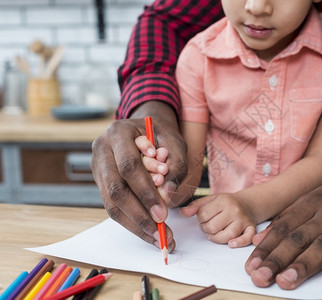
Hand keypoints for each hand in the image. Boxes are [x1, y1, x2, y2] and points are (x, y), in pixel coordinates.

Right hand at [91, 101, 187, 249]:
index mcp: (119, 132)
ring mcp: (97, 166)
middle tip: (161, 231)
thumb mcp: (176, 143)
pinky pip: (112, 207)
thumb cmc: (163, 136)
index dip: (145, 192)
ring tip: (158, 238)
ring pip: (111, 202)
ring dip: (136, 224)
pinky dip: (132, 222)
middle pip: (116, 188)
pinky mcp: (100, 182)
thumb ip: (176, 166)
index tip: (163, 213)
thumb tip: (168, 196)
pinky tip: (149, 233)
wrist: (146, 130)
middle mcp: (102, 148)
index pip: (129, 166)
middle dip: (140, 213)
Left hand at [181, 193, 256, 247]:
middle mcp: (234, 210)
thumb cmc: (227, 203)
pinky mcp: (251, 228)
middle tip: (208, 225)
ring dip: (217, 238)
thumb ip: (196, 206)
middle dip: (207, 229)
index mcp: (223, 201)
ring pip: (228, 235)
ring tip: (215, 233)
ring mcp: (243, 220)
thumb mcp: (211, 199)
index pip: (204, 214)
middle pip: (213, 227)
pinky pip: (246, 239)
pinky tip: (231, 243)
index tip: (203, 217)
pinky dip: (238, 243)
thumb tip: (183, 212)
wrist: (247, 203)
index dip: (200, 218)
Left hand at [245, 171, 321, 289]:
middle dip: (277, 258)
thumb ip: (289, 218)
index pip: (283, 226)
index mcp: (312, 201)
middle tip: (260, 277)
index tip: (250, 266)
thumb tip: (260, 239)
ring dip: (304, 264)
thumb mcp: (316, 200)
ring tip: (286, 281)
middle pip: (299, 237)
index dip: (266, 247)